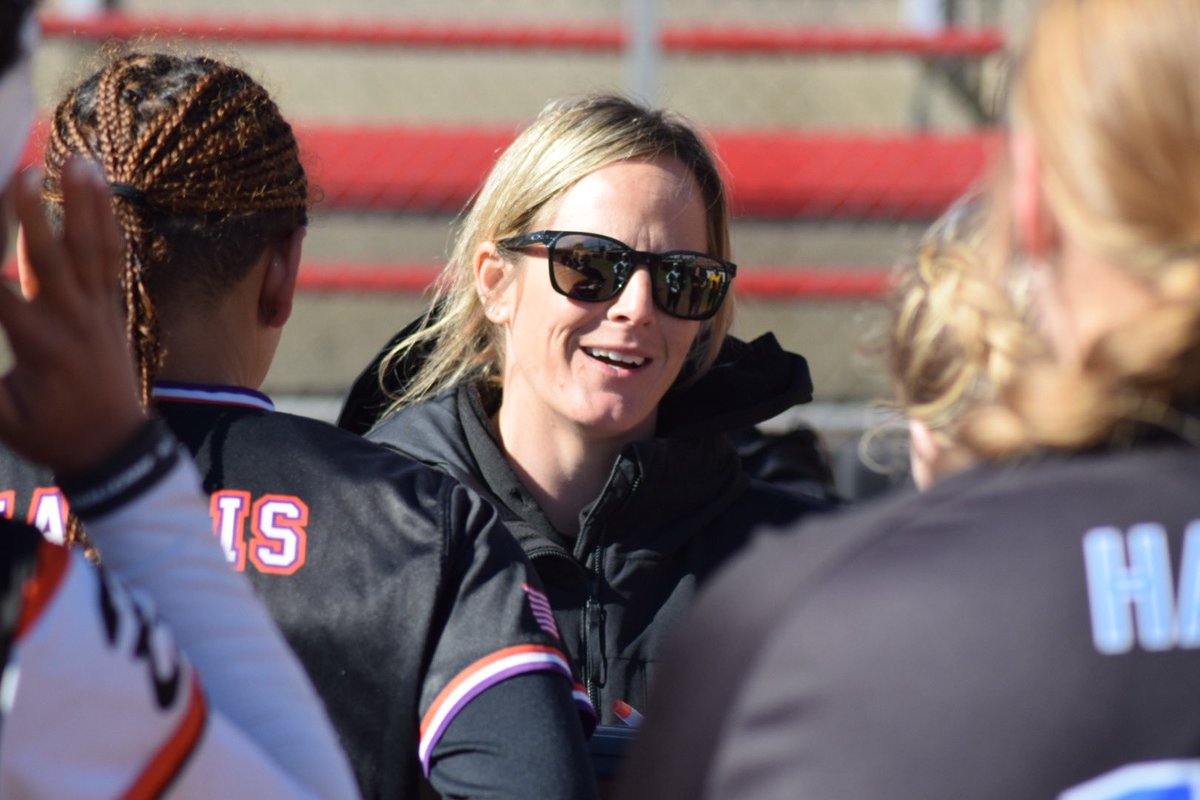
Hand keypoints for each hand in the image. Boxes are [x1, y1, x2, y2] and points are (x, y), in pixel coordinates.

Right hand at [0, 158, 144, 475]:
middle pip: (52, 258)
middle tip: (21, 170)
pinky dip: (107, 223)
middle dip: (35, 214)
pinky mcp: (113, 308)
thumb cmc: (52, 434)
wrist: (115, 446)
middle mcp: (73, 320)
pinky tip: (101, 190)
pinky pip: (113, 259)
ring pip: (94, 250)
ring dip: (86, 204)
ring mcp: (99, 310)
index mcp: (39, 345)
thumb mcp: (4, 419)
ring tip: (81, 161)